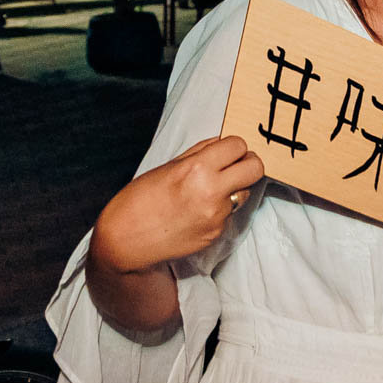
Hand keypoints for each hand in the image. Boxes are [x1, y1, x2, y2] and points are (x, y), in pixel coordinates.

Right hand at [92, 137, 263, 272]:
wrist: (126, 240)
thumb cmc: (139, 200)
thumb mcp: (168, 166)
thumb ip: (200, 153)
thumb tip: (221, 142)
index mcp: (197, 169)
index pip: (238, 146)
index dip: (234, 146)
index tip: (227, 151)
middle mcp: (212, 192)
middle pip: (255, 168)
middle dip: (247, 163)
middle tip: (234, 166)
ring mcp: (217, 216)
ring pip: (244, 192)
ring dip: (234, 188)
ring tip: (209, 192)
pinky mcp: (216, 233)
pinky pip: (229, 214)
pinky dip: (219, 209)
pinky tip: (197, 211)